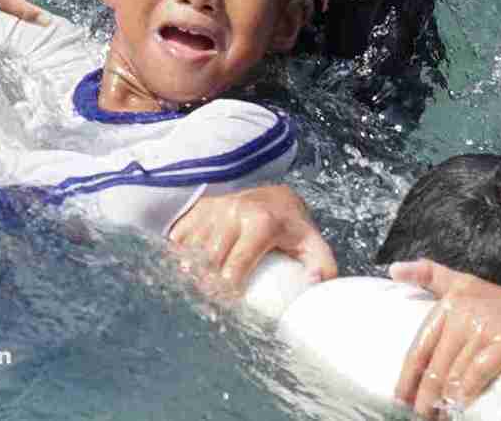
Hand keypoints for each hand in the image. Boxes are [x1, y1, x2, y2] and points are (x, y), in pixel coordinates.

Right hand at [168, 185, 335, 292]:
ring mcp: (212, 208)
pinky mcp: (198, 207)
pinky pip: (178, 236)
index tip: (229, 306)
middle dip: (206, 285)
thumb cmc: (292, 227)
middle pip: (209, 259)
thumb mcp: (314, 244)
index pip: (237, 264)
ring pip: (190, 248)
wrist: (272, 194)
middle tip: (210, 303)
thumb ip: (322, 266)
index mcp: (262, 222)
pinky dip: (178, 255)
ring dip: (190, 271)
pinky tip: (186, 268)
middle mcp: (233, 212)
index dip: (228, 291)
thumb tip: (313, 286)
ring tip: (195, 289)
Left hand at [392, 259, 500, 419]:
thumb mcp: (465, 283)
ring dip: (453, 398)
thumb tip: (391, 269)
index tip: (399, 396)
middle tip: (422, 414)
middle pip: (439, 364)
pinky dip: (482, 392)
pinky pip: (492, 372)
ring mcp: (492, 328)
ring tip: (446, 415)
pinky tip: (479, 410)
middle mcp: (467, 316)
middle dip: (428, 394)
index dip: (409, 373)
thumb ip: (429, 275)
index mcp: (452, 305)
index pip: (421, 345)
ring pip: (462, 372)